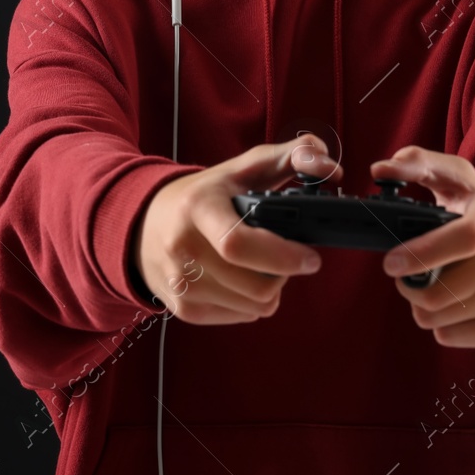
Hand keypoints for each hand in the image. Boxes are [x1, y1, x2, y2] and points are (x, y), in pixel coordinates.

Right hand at [134, 135, 340, 323]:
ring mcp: (181, 284)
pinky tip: (242, 278)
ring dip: (271, 289)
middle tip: (288, 256)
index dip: (282, 257)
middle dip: (284, 274)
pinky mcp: (184, 309)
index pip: (237, 244)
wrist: (144, 223)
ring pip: (255, 307)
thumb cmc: (203, 194)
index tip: (311, 257)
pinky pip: (242, 317)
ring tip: (262, 265)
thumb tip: (330, 166)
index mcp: (197, 208)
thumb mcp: (242, 167)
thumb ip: (291, 156)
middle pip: (256, 286)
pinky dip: (252, 301)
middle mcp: (183, 249)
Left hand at [369, 145, 474, 347]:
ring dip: (420, 305)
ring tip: (431, 286)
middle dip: (408, 287)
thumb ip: (419, 163)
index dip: (423, 253)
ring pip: (438, 317)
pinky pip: (449, 336)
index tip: (390, 262)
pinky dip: (440, 324)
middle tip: (403, 274)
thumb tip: (381, 169)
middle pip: (441, 291)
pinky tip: (453, 305)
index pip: (467, 238)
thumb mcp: (458, 180)